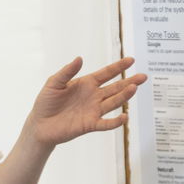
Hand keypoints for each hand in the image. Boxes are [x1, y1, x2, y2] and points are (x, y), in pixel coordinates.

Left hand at [28, 56, 146, 145]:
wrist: (40, 124)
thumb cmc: (46, 102)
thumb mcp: (54, 83)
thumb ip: (67, 72)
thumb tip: (80, 58)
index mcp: (86, 84)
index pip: (106, 73)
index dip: (118, 67)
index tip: (131, 60)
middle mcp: (93, 96)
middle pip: (115, 87)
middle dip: (129, 81)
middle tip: (143, 76)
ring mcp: (93, 110)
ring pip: (113, 102)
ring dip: (124, 96)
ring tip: (134, 88)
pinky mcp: (90, 124)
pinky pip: (106, 123)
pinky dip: (115, 121)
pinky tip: (124, 116)